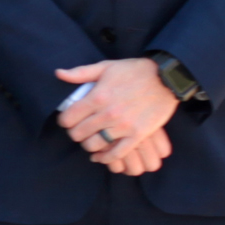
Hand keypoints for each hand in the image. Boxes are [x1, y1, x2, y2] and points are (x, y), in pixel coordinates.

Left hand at [56, 57, 178, 169]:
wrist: (166, 78)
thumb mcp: (106, 67)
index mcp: (98, 96)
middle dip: (74, 133)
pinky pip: (116, 153)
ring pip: (94, 145)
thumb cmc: (134, 71)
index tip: (68, 120)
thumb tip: (58, 73)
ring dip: (88, 145)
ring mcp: (123, 126)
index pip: (69, 118)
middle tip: (78, 130)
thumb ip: (80, 73)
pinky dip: (105, 157)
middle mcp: (108, 113)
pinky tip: (100, 155)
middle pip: (79, 133)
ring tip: (90, 140)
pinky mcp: (138, 135)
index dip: (64, 121)